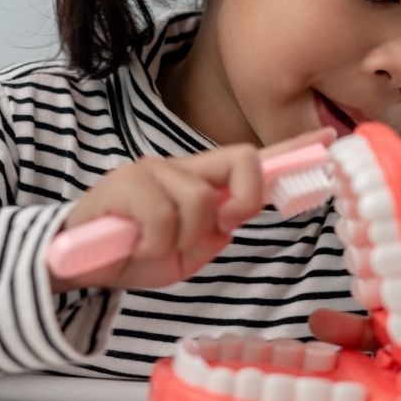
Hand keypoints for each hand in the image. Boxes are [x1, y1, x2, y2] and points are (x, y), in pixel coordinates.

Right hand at [50, 127, 335, 292]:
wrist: (72, 263)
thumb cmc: (130, 254)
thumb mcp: (184, 253)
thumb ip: (212, 233)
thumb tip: (229, 220)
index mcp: (198, 181)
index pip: (251, 158)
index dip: (293, 147)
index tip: (328, 138)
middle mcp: (179, 166)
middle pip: (241, 160)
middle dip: (245, 198)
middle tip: (219, 226)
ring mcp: (152, 170)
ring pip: (201, 202)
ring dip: (182, 241)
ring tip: (153, 248)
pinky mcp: (125, 183)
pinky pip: (165, 218)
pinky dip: (156, 246)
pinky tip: (135, 247)